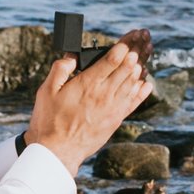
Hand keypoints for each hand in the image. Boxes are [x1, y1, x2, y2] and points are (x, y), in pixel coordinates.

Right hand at [27, 31, 153, 173]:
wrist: (58, 150)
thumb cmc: (50, 121)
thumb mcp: (47, 91)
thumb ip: (60, 70)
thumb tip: (71, 57)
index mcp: (88, 83)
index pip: (111, 60)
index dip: (121, 48)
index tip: (125, 43)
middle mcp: (104, 94)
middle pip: (125, 70)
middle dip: (132, 56)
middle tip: (136, 48)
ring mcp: (112, 108)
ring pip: (131, 84)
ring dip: (137, 71)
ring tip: (138, 62)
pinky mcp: (116, 120)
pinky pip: (134, 102)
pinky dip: (141, 92)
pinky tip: (146, 84)